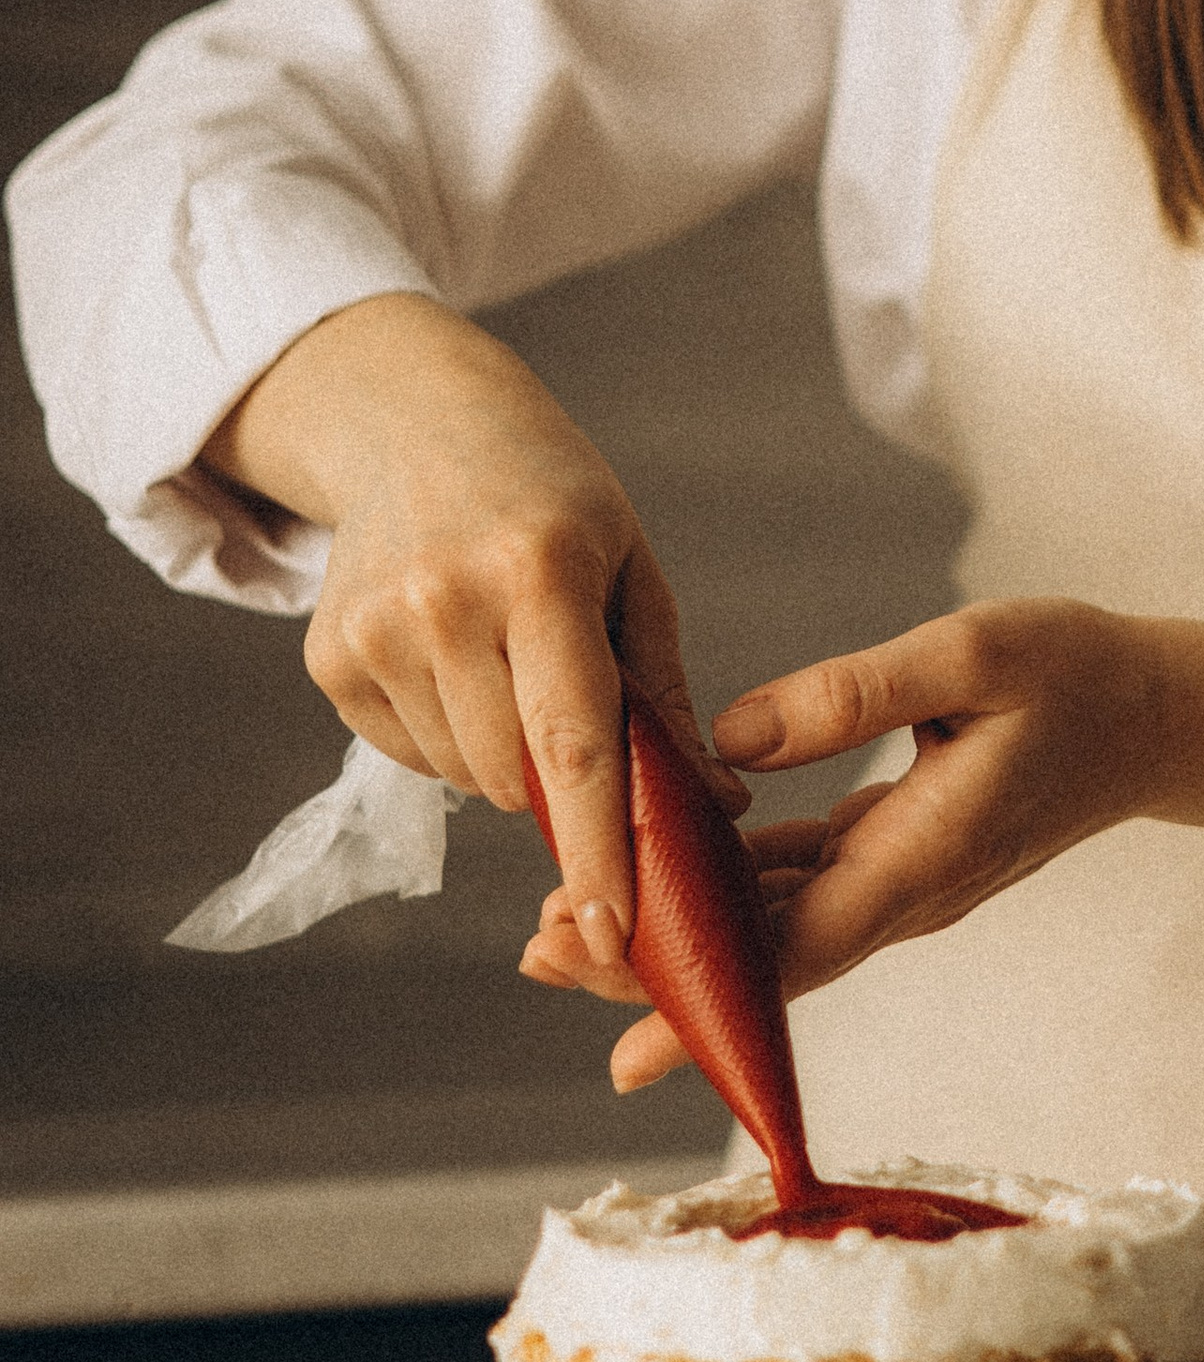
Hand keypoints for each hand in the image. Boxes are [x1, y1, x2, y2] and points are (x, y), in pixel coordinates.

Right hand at [202, 292, 741, 966]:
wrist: (416, 427)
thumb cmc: (554, 503)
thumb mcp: (631, 568)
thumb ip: (666, 695)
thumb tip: (718, 809)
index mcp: (539, 571)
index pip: (575, 743)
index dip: (601, 849)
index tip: (616, 934)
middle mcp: (444, 601)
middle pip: (519, 779)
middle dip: (565, 781)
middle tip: (577, 709)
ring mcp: (373, 632)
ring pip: (467, 778)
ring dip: (506, 760)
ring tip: (511, 660)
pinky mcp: (328, 659)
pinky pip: (413, 756)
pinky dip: (452, 736)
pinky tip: (457, 658)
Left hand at [534, 598, 1203, 1087]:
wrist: (1162, 715)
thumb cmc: (1079, 674)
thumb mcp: (975, 655)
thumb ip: (853, 694)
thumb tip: (730, 742)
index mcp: (918, 862)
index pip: (792, 957)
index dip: (701, 1002)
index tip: (617, 1044)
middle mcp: (901, 894)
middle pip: (758, 962)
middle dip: (650, 972)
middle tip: (540, 958)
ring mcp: (897, 881)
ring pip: (768, 932)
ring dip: (674, 936)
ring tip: (562, 930)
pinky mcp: (893, 853)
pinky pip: (794, 889)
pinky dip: (723, 892)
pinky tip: (659, 875)